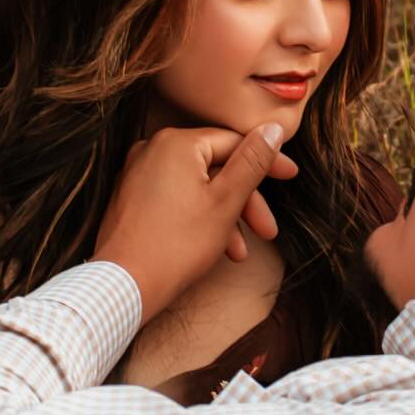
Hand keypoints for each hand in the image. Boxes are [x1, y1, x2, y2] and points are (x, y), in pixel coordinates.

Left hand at [92, 124, 297, 321]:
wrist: (123, 285)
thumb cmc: (176, 246)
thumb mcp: (226, 201)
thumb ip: (253, 161)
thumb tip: (273, 129)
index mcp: (176, 142)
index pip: (234, 141)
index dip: (267, 160)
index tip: (291, 175)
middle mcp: (152, 149)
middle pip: (215, 166)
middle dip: (245, 201)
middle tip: (267, 229)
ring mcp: (138, 173)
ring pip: (197, 186)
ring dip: (225, 216)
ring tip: (239, 250)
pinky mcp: (131, 197)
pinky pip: (176, 197)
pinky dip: (199, 217)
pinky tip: (215, 247)